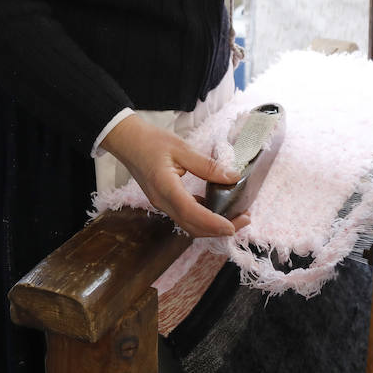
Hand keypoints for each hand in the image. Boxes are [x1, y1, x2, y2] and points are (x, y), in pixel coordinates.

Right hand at [100, 114, 249, 237]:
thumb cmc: (152, 142)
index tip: (233, 227)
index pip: (191, 213)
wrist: (128, 142)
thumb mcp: (183, 149)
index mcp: (165, 188)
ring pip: (189, 225)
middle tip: (244, 220)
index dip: (213, 223)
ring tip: (235, 217)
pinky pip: (185, 216)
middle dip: (218, 230)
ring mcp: (162, 204)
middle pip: (192, 226)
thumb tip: (233, 177)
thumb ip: (208, 165)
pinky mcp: (164, 201)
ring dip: (212, 227)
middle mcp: (162, 202)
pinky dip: (203, 218)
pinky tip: (217, 208)